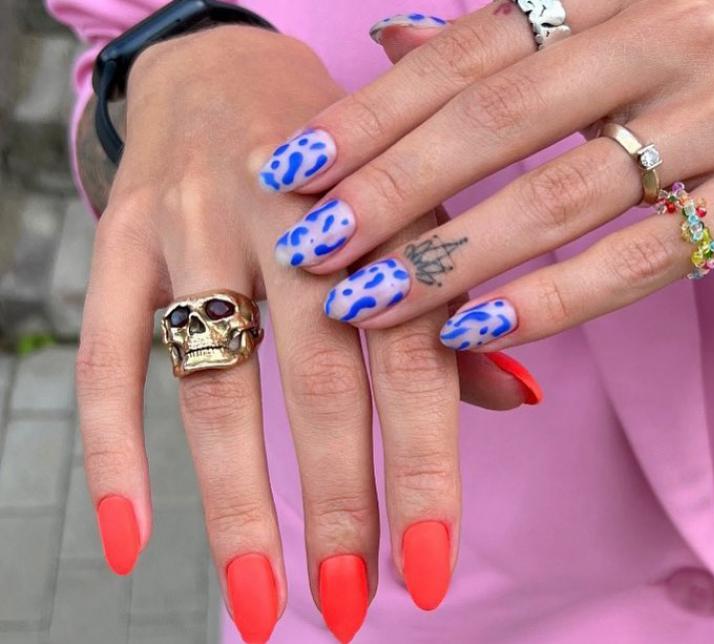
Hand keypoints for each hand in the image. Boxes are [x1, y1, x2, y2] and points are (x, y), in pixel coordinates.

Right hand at [75, 25, 533, 643]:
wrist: (228, 60)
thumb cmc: (346, 160)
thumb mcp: (416, 210)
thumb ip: (455, 309)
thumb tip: (521, 400)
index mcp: (390, 216)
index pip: (415, 361)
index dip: (425, 472)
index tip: (430, 575)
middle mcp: (298, 219)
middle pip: (322, 382)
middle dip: (340, 504)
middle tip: (350, 609)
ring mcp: (200, 226)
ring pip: (217, 382)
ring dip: (238, 502)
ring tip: (255, 602)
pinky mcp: (123, 234)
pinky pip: (105, 354)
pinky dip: (114, 452)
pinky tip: (129, 542)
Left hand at [258, 0, 713, 351]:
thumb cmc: (701, 104)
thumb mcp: (605, 60)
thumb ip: (501, 52)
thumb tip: (385, 39)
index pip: (473, 46)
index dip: (376, 109)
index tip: (291, 168)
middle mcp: (672, 31)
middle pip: (506, 114)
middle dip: (397, 186)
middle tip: (312, 246)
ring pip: (566, 190)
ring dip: (458, 253)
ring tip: (372, 304)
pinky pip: (643, 255)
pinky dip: (555, 297)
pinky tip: (480, 329)